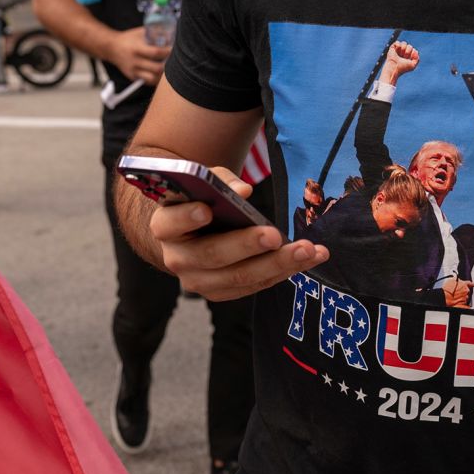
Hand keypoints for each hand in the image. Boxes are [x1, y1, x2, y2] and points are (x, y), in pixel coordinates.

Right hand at [108, 27, 169, 85]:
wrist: (112, 48)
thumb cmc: (128, 39)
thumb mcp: (139, 32)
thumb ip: (153, 32)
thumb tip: (170, 33)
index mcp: (137, 48)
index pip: (156, 52)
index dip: (168, 51)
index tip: (174, 49)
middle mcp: (135, 61)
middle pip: (157, 68)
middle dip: (168, 65)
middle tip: (174, 61)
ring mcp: (134, 71)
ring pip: (153, 78)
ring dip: (163, 75)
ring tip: (168, 69)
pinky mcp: (133, 77)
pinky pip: (148, 82)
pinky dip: (156, 79)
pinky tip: (160, 74)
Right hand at [151, 168, 328, 300]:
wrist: (191, 232)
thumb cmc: (200, 199)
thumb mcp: (205, 182)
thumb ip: (220, 181)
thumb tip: (243, 192)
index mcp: (164, 226)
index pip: (170, 223)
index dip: (186, 217)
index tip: (206, 210)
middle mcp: (177, 259)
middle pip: (211, 256)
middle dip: (245, 246)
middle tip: (274, 235)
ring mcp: (198, 281)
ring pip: (238, 277)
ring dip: (276, 264)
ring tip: (307, 250)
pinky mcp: (221, 292)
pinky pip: (254, 285)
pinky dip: (283, 272)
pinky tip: (308, 258)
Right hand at [382, 41, 419, 85]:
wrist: (394, 68)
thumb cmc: (403, 68)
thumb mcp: (413, 65)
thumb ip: (417, 58)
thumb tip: (415, 50)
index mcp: (407, 56)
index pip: (413, 50)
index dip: (412, 53)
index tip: (408, 59)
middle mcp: (403, 52)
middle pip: (410, 46)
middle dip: (408, 51)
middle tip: (404, 57)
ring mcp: (397, 50)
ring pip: (404, 43)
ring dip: (403, 48)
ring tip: (400, 54)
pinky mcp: (392, 48)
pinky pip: (397, 42)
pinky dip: (398, 45)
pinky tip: (397, 50)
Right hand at [443, 276, 470, 307]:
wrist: (446, 297)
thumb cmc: (448, 289)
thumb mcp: (451, 280)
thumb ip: (457, 280)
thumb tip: (457, 280)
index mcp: (464, 284)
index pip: (469, 283)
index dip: (471, 284)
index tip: (473, 284)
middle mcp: (466, 290)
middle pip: (467, 290)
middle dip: (463, 291)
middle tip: (457, 292)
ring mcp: (465, 296)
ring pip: (465, 296)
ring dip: (461, 296)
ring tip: (455, 296)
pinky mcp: (464, 302)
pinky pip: (464, 301)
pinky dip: (461, 301)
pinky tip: (456, 300)